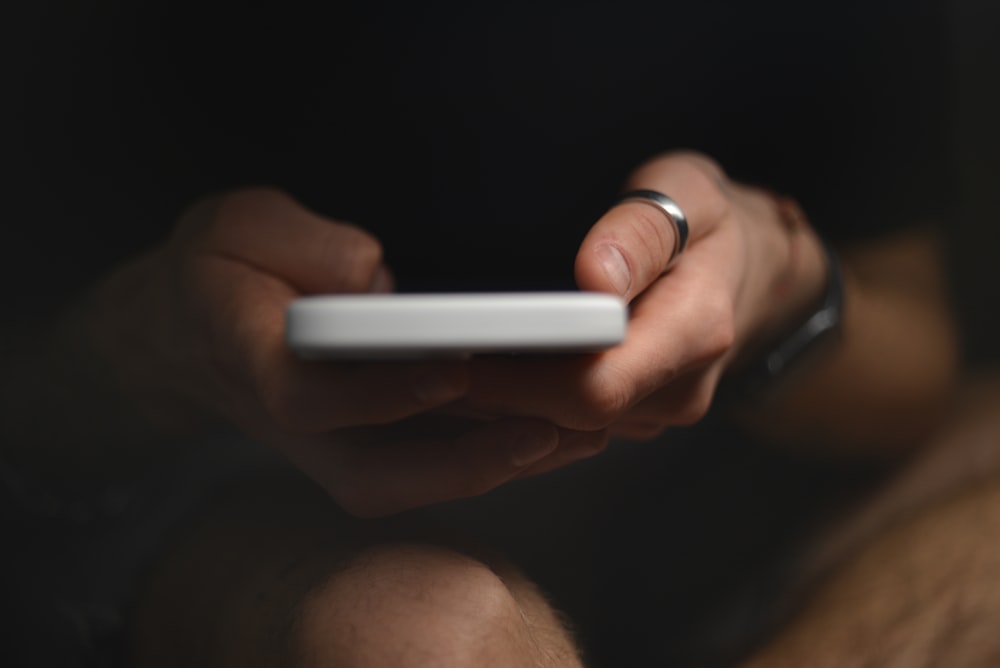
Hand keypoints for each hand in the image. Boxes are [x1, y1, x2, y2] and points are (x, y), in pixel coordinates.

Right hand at [98, 189, 597, 515]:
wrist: (190, 329)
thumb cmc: (221, 268)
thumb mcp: (239, 226)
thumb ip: (303, 246)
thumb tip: (379, 277)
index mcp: (252, 359)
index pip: (311, 396)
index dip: (380, 393)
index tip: (452, 369)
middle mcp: (293, 422)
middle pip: (376, 471)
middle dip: (467, 459)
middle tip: (549, 430)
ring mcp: (326, 445)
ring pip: (410, 482)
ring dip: (494, 466)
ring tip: (577, 436)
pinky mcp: (357, 446)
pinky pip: (424, 468)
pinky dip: (489, 457)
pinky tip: (553, 434)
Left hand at [464, 151, 827, 444]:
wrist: (750, 264)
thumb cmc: (712, 218)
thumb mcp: (689, 190)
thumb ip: (642, 231)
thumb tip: (594, 274)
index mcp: (694, 332)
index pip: (591, 387)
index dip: (513, 382)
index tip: (447, 354)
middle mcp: (677, 390)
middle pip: (564, 418)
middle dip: (487, 396)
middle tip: (412, 359)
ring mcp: (657, 411)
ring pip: (561, 429)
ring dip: (497, 405)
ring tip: (432, 363)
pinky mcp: (637, 414)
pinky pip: (569, 423)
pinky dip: (520, 402)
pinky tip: (478, 373)